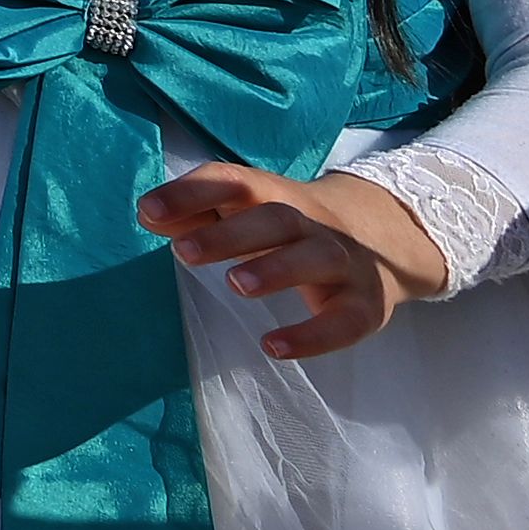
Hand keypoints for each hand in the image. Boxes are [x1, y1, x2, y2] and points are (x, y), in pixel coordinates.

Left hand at [143, 161, 444, 360]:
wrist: (380, 236)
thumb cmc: (286, 228)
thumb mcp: (245, 212)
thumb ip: (196, 213)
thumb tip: (150, 213)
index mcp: (274, 195)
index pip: (233, 183)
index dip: (191, 193)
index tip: (148, 211)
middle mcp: (312, 223)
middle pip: (277, 219)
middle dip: (231, 234)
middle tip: (184, 253)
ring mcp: (344, 262)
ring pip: (317, 257)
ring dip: (276, 268)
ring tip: (236, 285)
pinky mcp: (364, 305)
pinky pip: (344, 320)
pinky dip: (312, 336)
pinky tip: (274, 347)